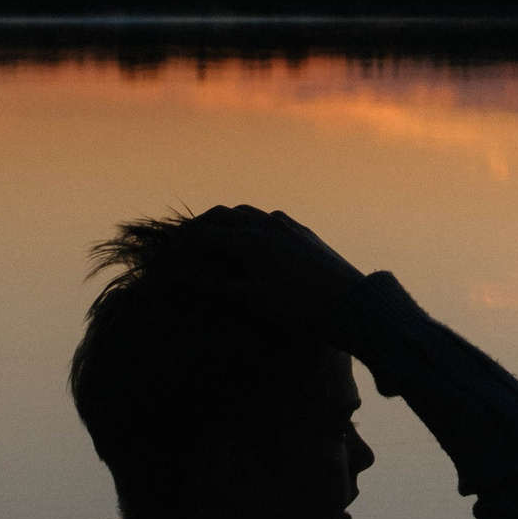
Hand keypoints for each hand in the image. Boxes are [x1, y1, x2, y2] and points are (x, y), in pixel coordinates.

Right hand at [181, 205, 366, 330]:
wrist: (348, 302)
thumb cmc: (297, 307)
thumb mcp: (251, 299)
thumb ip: (214, 282)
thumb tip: (178, 269)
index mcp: (248, 241)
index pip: (203, 233)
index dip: (181, 243)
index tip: (169, 254)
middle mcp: (265, 224)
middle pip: (222, 214)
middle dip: (200, 225)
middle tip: (186, 241)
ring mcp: (286, 225)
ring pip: (246, 211)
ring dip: (226, 221)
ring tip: (216, 238)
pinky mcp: (303, 232)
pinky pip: (269, 218)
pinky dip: (250, 223)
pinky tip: (254, 238)